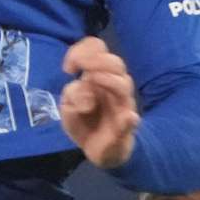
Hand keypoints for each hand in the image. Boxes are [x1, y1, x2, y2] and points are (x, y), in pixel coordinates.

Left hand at [60, 37, 139, 168]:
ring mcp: (122, 105)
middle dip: (95, 60)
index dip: (83, 51)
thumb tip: (84, 87)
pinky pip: (131, 121)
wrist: (100, 150)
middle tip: (77, 70)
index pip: (98, 49)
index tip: (68, 69)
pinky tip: (129, 117)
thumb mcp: (68, 107)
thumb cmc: (84, 122)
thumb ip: (72, 94)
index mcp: (99, 76)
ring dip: (108, 79)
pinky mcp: (125, 128)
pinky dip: (130, 119)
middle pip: (115, 63)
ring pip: (124, 84)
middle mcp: (114, 86)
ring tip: (92, 79)